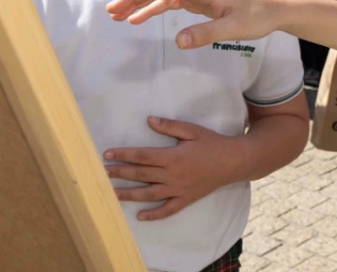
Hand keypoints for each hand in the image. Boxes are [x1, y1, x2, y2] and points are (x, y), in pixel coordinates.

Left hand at [103, 116, 244, 220]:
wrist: (233, 161)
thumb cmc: (212, 143)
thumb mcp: (192, 130)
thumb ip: (170, 126)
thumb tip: (149, 120)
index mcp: (173, 157)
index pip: (142, 156)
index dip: (124, 154)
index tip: (108, 154)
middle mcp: (172, 175)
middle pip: (142, 175)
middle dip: (121, 173)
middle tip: (103, 172)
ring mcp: (178, 189)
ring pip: (149, 194)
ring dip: (130, 194)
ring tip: (113, 193)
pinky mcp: (186, 199)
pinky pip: (167, 210)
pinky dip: (153, 215)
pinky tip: (140, 216)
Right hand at [106, 0, 276, 47]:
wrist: (273, 10)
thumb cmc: (256, 16)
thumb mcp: (233, 28)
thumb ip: (206, 33)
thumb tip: (177, 42)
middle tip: (111, 10)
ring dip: (140, 3)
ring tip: (118, 16)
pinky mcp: (199, 1)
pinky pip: (171, 3)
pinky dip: (154, 10)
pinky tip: (139, 20)